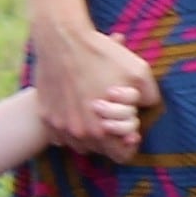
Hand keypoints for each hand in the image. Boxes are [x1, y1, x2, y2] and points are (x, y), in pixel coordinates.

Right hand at [33, 18, 159, 161]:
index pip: (121, 156)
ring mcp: (59, 126)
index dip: (128, 144)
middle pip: (99, 149)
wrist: (61, 39)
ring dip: (87, 132)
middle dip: (108, 136)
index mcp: (102, 130)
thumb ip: (149, 96)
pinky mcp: (46, 116)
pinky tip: (75, 108)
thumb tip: (145, 108)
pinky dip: (68, 125)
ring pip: (78, 143)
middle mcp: (78, 134)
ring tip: (93, 110)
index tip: (129, 130)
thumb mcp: (139, 72)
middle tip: (111, 113)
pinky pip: (59, 134)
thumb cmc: (101, 54)